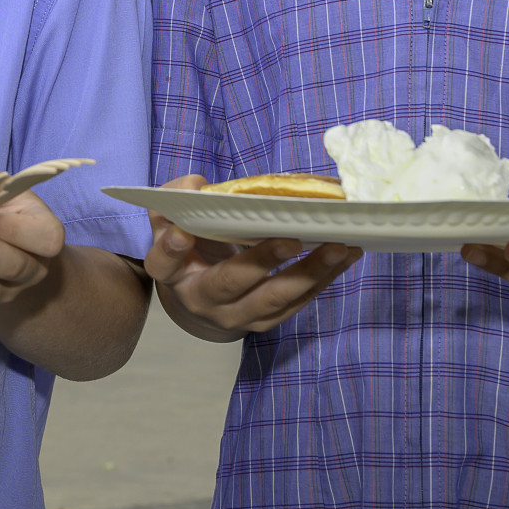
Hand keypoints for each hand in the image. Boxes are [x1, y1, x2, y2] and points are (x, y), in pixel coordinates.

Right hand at [143, 173, 360, 337]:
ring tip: (338, 246)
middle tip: (292, 239)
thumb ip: (178, 198)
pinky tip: (345, 256)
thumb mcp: (172, 219)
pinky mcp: (266, 322)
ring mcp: (237, 315)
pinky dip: (325, 278)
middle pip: (231, 282)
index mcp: (172, 272)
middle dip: (263, 261)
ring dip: (310, 272)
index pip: (163, 264)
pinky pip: (298, 302)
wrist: (201, 294)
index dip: (172, 250)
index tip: (182, 234)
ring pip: (274, 298)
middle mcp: (202, 300)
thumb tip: (198, 187)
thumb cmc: (191, 245)